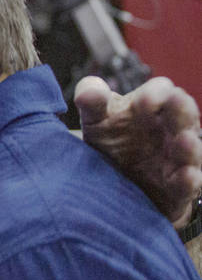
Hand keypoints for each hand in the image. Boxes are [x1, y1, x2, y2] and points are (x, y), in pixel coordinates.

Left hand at [75, 76, 201, 226]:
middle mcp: (171, 129)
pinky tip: (188, 176)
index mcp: (152, 107)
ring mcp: (178, 158)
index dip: (156, 93)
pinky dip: (189, 180)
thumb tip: (89, 92)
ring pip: (191, 149)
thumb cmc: (109, 139)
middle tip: (176, 103)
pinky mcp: (178, 188)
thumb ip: (91, 102)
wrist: (114, 181)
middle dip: (181, 109)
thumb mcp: (96, 119)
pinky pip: (189, 183)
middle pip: (184, 114)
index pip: (162, 91)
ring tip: (185, 140)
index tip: (143, 100)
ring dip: (190, 146)